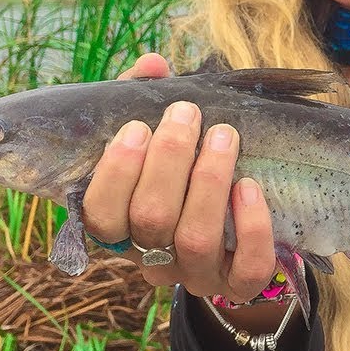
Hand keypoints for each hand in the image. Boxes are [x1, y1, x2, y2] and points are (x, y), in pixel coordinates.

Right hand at [82, 53, 276, 299]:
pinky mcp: (241, 286)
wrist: (239, 236)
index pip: (99, 215)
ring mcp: (197, 274)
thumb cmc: (189, 174)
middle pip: (149, 220)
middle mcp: (154, 258)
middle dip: (168, 160)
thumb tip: (152, 64)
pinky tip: (249, 187)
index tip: (137, 126)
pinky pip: (247, 268)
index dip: (114, 173)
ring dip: (208, 181)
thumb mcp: (164, 140)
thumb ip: (147, 100)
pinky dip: (251, 227)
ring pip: (195, 239)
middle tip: (187, 113)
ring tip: (224, 135)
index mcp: (124, 227)